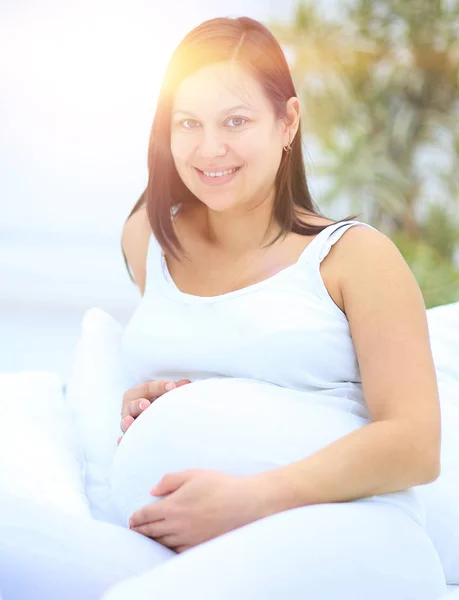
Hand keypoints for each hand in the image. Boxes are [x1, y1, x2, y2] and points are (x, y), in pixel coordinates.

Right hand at [117, 379, 191, 444]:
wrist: (143, 419)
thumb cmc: (153, 404)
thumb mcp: (161, 395)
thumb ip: (172, 389)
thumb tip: (188, 383)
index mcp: (136, 394)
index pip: (147, 388)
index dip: (158, 387)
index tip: (171, 386)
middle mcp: (129, 407)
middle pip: (132, 404)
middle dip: (138, 404)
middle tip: (146, 405)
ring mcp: (127, 422)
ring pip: (125, 422)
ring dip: (127, 422)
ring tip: (130, 421)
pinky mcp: (128, 435)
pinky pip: (123, 439)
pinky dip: (122, 441)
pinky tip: (122, 441)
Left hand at [128, 469, 275, 552]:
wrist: (245, 504)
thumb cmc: (220, 485)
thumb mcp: (193, 474)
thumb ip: (169, 481)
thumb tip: (152, 491)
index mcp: (172, 506)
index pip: (146, 515)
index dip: (136, 518)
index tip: (132, 519)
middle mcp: (177, 525)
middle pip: (151, 532)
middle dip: (140, 531)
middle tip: (134, 530)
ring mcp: (188, 538)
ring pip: (163, 543)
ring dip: (153, 540)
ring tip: (148, 537)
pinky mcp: (199, 546)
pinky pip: (177, 550)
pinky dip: (169, 547)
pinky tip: (168, 544)